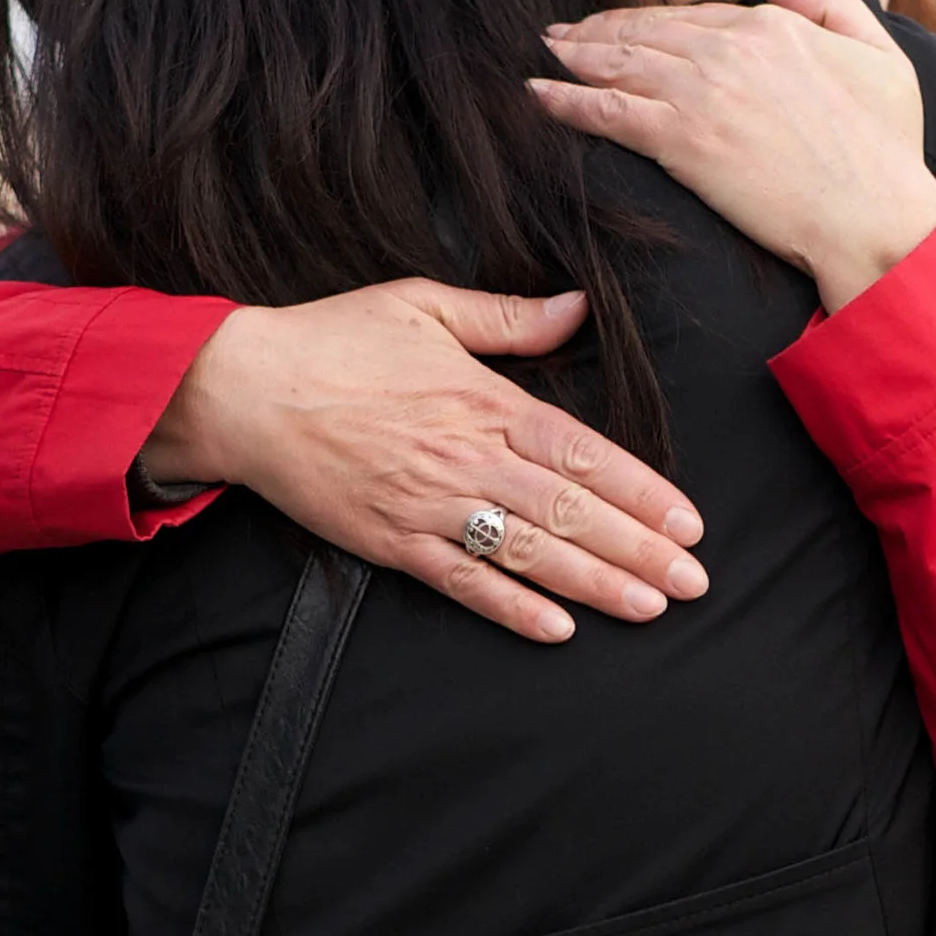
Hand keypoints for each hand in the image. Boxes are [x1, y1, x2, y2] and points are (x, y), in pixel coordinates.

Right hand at [145, 282, 706, 644]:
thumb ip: (508, 318)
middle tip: (693, 582)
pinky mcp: (391, 541)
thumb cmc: (333, 341)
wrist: (242, 390)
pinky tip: (559, 631)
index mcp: (482, 399)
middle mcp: (465, 457)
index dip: (641, 490)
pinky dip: (511, 607)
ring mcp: (428, 504)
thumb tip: (576, 308)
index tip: (688, 521)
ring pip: (528, 551)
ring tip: (649, 607)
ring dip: (594, 583)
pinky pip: (463, 581)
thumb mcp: (424, 304)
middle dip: (638, 549)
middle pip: (570, 509)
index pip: (582, 451)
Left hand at [531, 0, 935, 311]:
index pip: (692, 16)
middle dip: (596, 30)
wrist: (873, 213)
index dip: (647, 20)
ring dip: (573, 57)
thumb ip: (831, 6)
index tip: (621, 25)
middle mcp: (729, 49)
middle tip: (560, 34)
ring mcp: (701, 92)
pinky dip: (567, 101)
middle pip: (645, 31)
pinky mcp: (682, 141)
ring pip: (619, 63)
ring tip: (543, 56)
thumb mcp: (881, 57)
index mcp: (772, 27)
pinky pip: (608, 112)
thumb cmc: (886, 150)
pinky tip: (538, 97)